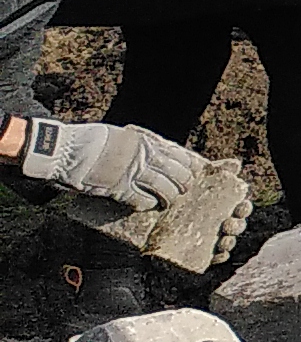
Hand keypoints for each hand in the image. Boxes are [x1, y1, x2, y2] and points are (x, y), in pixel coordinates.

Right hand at [17, 119, 203, 208]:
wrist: (65, 149)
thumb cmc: (90, 140)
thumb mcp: (121, 135)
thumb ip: (140, 144)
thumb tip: (154, 152)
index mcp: (145, 141)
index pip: (179, 154)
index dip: (189, 164)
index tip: (195, 169)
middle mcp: (143, 156)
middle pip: (176, 173)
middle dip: (184, 183)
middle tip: (185, 190)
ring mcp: (132, 173)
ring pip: (164, 188)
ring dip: (169, 197)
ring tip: (170, 201)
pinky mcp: (118, 189)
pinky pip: (142, 200)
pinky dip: (148, 204)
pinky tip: (150, 206)